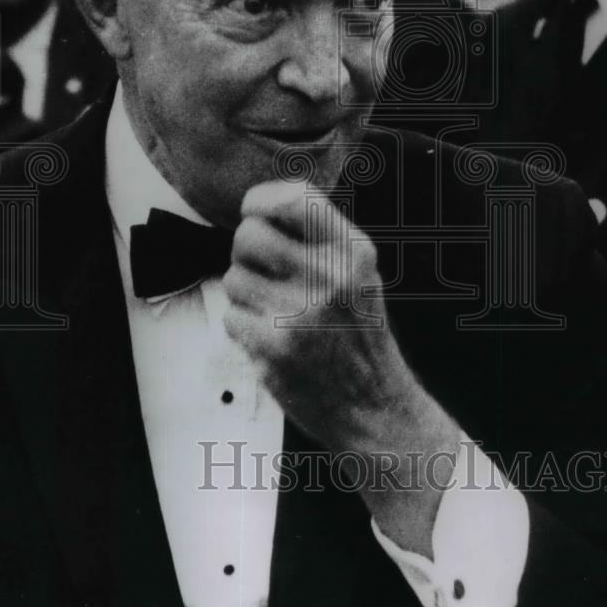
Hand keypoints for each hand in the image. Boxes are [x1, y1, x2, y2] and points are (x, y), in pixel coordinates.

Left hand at [223, 180, 460, 555]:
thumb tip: (258, 208)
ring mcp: (300, 313)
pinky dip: (244, 328)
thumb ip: (319, 239)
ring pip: (234, 278)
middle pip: (248, 235)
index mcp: (352, 252)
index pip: (295, 198)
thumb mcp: (359, 275)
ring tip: (277, 314)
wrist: (374, 408)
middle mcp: (330, 277)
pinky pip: (231, 316)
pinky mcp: (275, 348)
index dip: (261, 200)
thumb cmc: (359, 336)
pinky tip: (273, 341)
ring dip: (245, 296)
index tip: (254, 212)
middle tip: (265, 275)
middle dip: (246, 253)